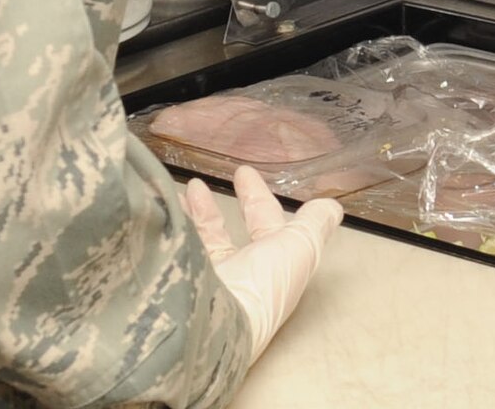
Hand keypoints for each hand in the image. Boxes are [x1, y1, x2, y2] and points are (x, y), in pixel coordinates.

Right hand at [185, 167, 341, 364]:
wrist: (210, 322)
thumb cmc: (260, 287)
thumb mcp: (298, 249)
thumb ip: (313, 226)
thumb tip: (331, 208)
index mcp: (270, 270)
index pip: (266, 227)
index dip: (259, 199)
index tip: (244, 173)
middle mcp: (238, 278)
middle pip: (225, 237)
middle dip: (214, 209)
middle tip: (200, 183)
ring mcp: (206, 282)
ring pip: (197, 243)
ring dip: (192, 215)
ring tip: (184, 191)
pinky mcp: (178, 279)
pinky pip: (175, 247)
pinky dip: (170, 225)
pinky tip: (163, 207)